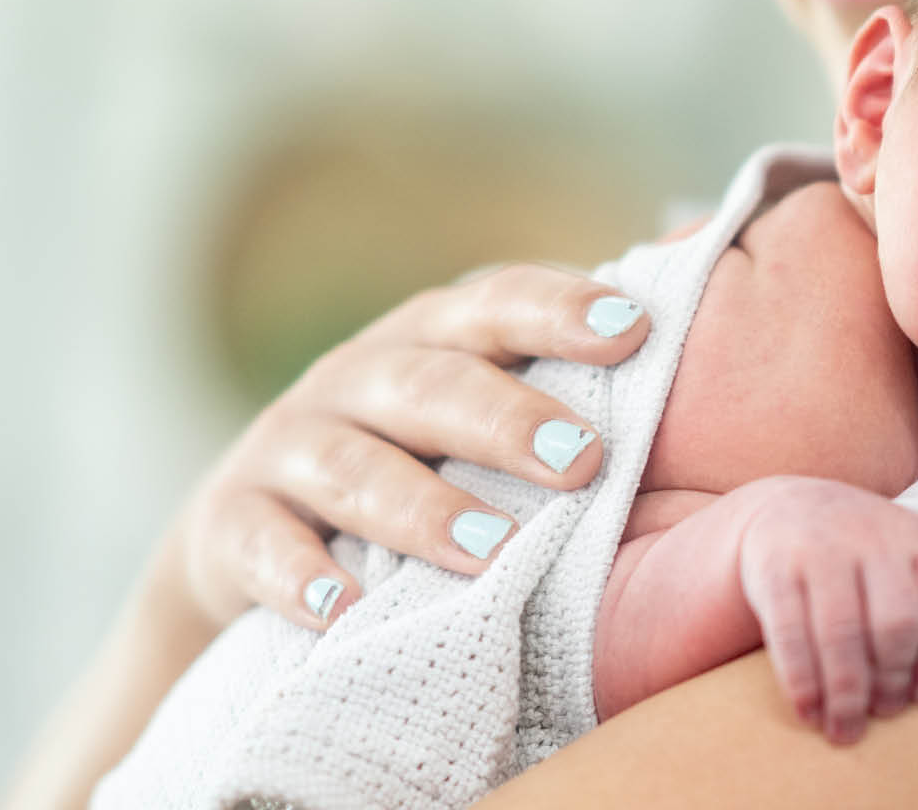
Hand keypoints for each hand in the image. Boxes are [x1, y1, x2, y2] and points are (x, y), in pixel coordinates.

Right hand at [175, 263, 650, 631]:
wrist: (250, 535)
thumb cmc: (412, 461)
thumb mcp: (471, 410)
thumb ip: (559, 377)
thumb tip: (686, 312)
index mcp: (431, 338)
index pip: (496, 306)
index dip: (560, 311)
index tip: (635, 333)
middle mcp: (358, 377)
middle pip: (431, 385)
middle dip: (506, 419)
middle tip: (583, 461)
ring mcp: (288, 447)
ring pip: (351, 467)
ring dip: (420, 509)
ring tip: (489, 551)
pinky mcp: (230, 524)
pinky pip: (260, 546)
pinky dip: (299, 576)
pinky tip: (342, 611)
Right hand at [736, 477, 917, 743]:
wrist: (787, 506)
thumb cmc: (858, 557)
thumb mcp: (901, 558)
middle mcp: (872, 536)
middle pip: (896, 622)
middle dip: (892, 680)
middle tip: (883, 713)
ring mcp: (821, 547)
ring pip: (841, 631)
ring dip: (846, 691)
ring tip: (844, 729)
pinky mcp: (775, 565)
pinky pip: (790, 631)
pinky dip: (801, 679)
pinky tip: (808, 709)